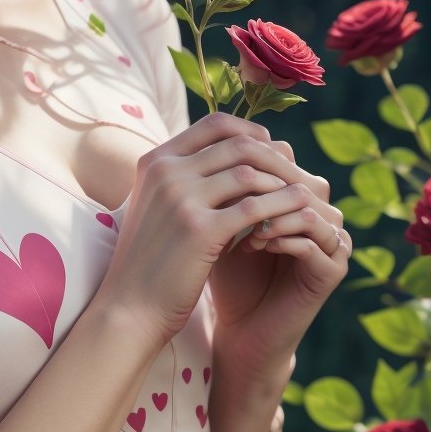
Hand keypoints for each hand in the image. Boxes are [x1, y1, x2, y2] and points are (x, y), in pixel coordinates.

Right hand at [98, 114, 341, 352]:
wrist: (130, 307)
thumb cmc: (150, 260)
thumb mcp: (157, 206)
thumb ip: (185, 178)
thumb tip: (237, 156)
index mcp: (156, 160)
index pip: (215, 124)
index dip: (252, 132)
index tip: (272, 150)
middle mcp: (166, 171)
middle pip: (238, 144)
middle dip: (275, 157)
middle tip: (296, 174)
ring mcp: (181, 198)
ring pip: (250, 173)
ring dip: (281, 183)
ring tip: (300, 196)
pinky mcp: (200, 229)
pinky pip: (255, 208)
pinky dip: (279, 209)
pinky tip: (295, 218)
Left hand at [208, 137, 350, 373]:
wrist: (237, 329)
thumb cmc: (222, 274)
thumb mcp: (216, 223)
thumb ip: (217, 186)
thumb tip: (195, 138)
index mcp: (294, 198)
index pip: (283, 157)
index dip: (250, 160)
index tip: (214, 173)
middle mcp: (319, 214)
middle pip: (301, 176)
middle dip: (264, 182)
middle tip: (229, 192)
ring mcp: (332, 242)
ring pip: (314, 205)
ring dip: (274, 210)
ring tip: (239, 222)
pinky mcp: (334, 270)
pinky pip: (320, 241)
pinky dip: (286, 237)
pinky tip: (255, 244)